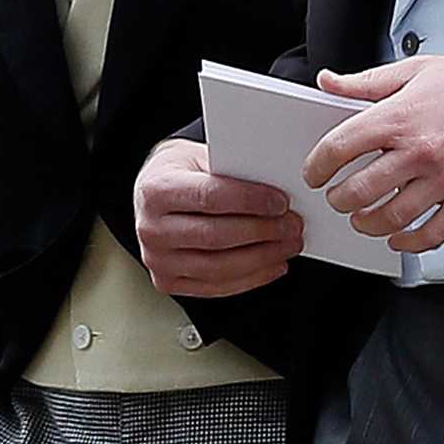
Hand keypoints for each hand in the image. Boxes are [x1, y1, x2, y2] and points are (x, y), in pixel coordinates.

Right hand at [134, 138, 302, 298]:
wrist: (153, 191)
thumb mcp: (200, 156)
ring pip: (218, 267)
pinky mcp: (168, 282)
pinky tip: (272, 264)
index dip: (250, 201)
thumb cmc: (180, 171)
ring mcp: (157, 260)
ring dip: (262, 258)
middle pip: (216, 236)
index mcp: (156, 190)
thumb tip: (277, 190)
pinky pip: (215, 287)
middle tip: (292, 225)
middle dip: (263, 232)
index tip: (281, 202)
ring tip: (288, 245)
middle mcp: (151, 228)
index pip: (210, 197)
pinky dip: (250, 278)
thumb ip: (232, 172)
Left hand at [304, 49, 443, 253]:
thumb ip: (368, 81)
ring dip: (368, 224)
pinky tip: (401, 238)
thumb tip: (329, 82)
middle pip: (359, 190)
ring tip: (363, 220)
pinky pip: (432, 234)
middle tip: (338, 198)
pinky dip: (409, 243)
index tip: (315, 172)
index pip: (340, 147)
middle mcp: (420, 151)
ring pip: (391, 218)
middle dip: (339, 199)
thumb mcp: (418, 70)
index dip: (317, 165)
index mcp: (401, 116)